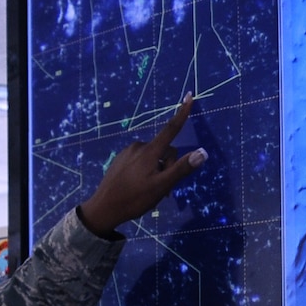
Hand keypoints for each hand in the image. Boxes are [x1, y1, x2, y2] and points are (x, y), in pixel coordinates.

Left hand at [77, 95, 206, 235]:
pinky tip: (139, 187)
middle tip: (164, 190)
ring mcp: (127, 153)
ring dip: (157, 171)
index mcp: (149, 151)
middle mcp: (138, 146)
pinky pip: (140, 161)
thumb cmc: (134, 198)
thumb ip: (182, 169)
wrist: (103, 208)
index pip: (171, 128)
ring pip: (152, 157)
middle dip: (169, 167)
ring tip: (152, 191)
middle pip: (164, 150)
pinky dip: (146, 171)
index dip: (182, 112)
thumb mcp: (161, 186)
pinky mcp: (120, 160)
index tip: (189, 96)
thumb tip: (203, 152)